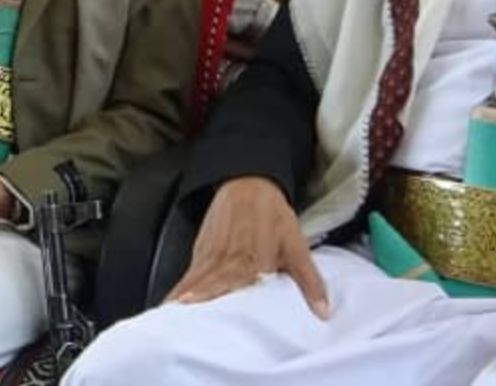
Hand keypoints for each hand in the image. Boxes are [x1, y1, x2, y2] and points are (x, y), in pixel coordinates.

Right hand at [166, 176, 328, 317]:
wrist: (249, 184)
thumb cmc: (273, 216)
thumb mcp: (297, 247)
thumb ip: (310, 282)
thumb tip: (324, 312)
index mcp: (252, 260)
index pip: (229, 282)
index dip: (209, 293)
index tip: (192, 303)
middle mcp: (228, 258)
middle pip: (206, 282)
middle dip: (191, 297)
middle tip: (177, 311)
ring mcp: (212, 252)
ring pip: (195, 277)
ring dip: (183, 293)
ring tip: (172, 309)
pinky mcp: (202, 247)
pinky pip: (191, 270)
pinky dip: (183, 284)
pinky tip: (176, 298)